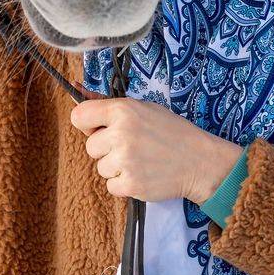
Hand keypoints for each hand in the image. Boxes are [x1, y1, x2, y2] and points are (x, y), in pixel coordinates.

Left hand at [70, 97, 242, 203]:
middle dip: (106, 148)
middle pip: (90, 146)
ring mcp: (125, 161)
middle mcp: (121, 134)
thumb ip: (105, 102)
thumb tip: (74, 88)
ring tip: (140, 160)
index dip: (87, 123)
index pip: (79, 116)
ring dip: (116, 167)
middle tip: (131, 145)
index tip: (99, 128)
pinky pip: (111, 186)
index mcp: (122, 110)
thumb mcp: (142, 107)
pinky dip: (124, 184)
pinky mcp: (131, 184)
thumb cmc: (170, 130)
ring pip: (101, 168)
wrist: (199, 160)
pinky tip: (142, 173)